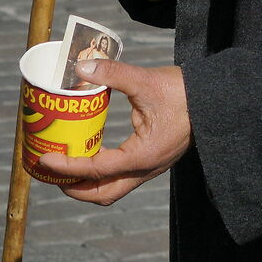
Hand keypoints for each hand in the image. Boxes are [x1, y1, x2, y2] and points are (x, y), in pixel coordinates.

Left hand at [38, 60, 190, 204]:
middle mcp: (146, 169)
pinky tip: (92, 155)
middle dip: (73, 188)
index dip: (67, 166)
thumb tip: (81, 68)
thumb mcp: (147, 81)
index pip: (96, 169)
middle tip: (51, 172)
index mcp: (143, 156)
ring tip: (66, 169)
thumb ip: (113, 74)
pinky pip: (123, 177)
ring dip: (87, 185)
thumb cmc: (184, 93)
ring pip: (114, 189)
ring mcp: (151, 167)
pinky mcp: (154, 160)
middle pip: (103, 193)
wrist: (217, 100)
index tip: (44, 158)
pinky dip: (102, 174)